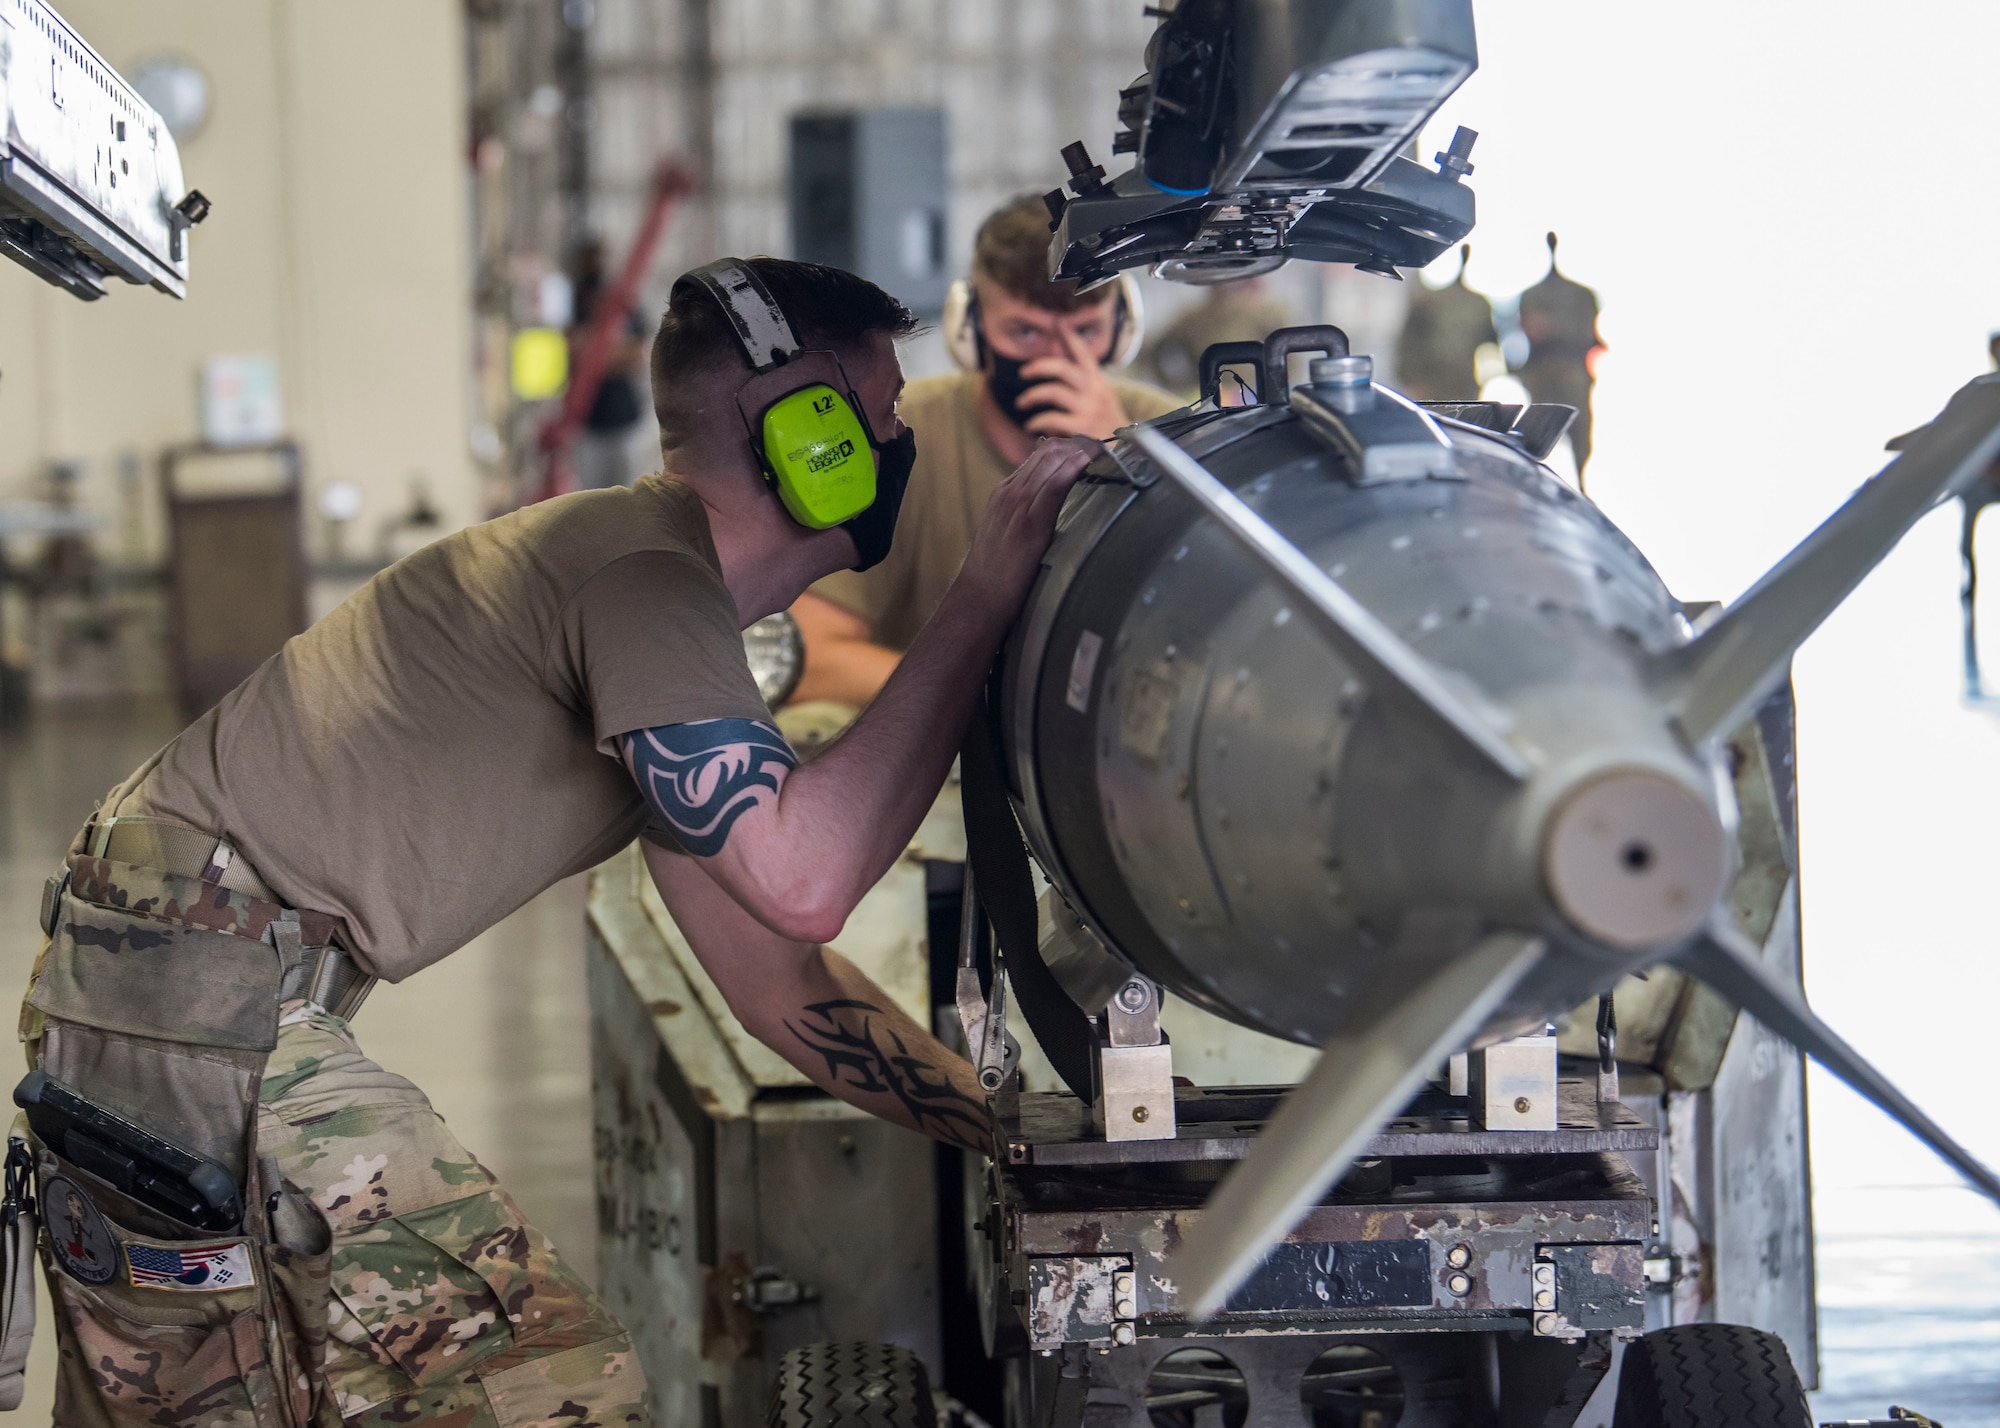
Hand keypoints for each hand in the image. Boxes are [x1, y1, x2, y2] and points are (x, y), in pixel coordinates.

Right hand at [955, 436, 1095, 609]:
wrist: (979, 598)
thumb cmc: (995, 574)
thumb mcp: (1005, 535)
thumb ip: (1024, 518)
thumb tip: (1051, 515)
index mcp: (1004, 494)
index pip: (1039, 457)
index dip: (1069, 449)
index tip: (1091, 452)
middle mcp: (1009, 493)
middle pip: (1048, 452)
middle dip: (1080, 445)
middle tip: (1105, 449)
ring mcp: (1017, 505)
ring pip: (1052, 461)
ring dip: (1083, 452)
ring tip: (1105, 452)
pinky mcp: (1029, 523)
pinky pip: (1054, 485)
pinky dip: (1074, 468)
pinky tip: (1090, 463)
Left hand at [1019, 326, 1128, 438]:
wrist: (1124, 453)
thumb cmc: (1107, 423)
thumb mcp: (1100, 396)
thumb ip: (1082, 380)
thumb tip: (1059, 360)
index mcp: (1098, 381)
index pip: (1083, 353)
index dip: (1070, 336)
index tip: (1058, 323)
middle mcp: (1093, 391)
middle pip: (1063, 368)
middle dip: (1039, 366)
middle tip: (1023, 372)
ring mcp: (1087, 409)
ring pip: (1053, 391)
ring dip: (1032, 396)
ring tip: (1022, 403)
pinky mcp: (1080, 428)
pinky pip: (1051, 418)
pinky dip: (1036, 421)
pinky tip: (1030, 425)